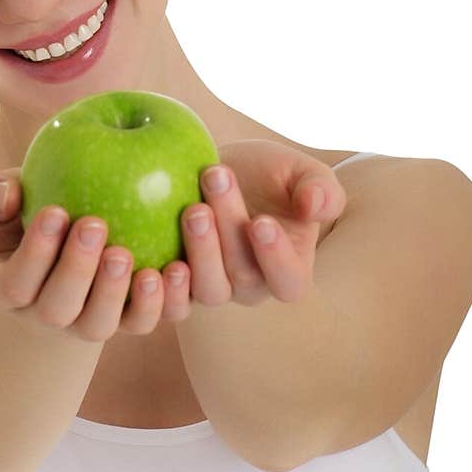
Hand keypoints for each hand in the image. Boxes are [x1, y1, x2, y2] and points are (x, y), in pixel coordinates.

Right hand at [0, 169, 182, 341]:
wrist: (68, 248)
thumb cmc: (31, 213)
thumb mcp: (2, 204)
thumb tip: (7, 193)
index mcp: (11, 289)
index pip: (16, 281)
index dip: (34, 252)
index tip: (56, 211)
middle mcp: (48, 316)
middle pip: (57, 310)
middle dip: (76, 270)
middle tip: (95, 224)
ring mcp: (89, 323)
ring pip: (99, 325)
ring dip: (115, 292)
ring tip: (129, 253)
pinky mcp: (129, 321)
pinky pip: (144, 321)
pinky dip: (162, 301)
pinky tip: (176, 267)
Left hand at [170, 139, 348, 310]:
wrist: (217, 171)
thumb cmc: (267, 173)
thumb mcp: (301, 171)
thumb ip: (321, 188)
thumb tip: (314, 205)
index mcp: (289, 268)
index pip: (289, 281)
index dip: (275, 259)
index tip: (260, 221)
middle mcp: (251, 286)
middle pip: (242, 276)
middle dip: (228, 231)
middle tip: (215, 180)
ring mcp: (212, 287)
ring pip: (208, 289)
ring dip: (199, 251)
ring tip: (192, 209)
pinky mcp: (176, 284)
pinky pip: (168, 300)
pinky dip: (158, 283)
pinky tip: (150, 246)